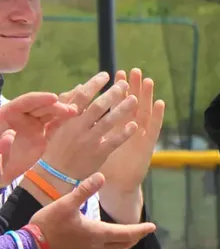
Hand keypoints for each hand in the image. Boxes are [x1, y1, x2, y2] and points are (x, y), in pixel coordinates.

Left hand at [0, 91, 77, 183]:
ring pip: (45, 113)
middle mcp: (17, 120)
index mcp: (3, 120)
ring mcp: (29, 127)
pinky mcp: (39, 135)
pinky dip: (61, 120)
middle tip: (71, 110)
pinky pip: (51, 124)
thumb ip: (0, 151)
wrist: (0, 174)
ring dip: (60, 110)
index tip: (54, 98)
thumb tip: (8, 136)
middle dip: (53, 105)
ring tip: (74, 112)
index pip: (19, 105)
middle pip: (35, 107)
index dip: (36, 100)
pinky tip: (72, 117)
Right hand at [28, 172, 156, 248]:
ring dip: (124, 246)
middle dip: (135, 238)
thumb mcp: (65, 204)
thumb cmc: (47, 225)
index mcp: (98, 234)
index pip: (127, 233)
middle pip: (124, 245)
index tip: (152, 227)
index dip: (141, 230)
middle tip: (144, 231)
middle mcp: (97, 248)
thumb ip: (84, 190)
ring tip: (129, 240)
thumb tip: (101, 176)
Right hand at [38, 73, 138, 190]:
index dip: (94, 84)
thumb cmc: (57, 147)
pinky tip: (135, 125)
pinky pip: (114, 141)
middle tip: (125, 83)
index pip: (81, 97)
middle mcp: (78, 128)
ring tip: (135, 98)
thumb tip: (81, 87)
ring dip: (122, 109)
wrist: (55, 174)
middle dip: (112, 94)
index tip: (106, 74)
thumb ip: (69, 107)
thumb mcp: (58, 125)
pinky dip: (124, 133)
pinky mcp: (98, 154)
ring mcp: (89, 141)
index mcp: (67, 120)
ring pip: (108, 122)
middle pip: (97, 107)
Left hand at [97, 69, 164, 221]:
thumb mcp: (88, 146)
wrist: (115, 186)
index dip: (115, 89)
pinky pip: (153, 129)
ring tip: (148, 80)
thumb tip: (72, 109)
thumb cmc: (100, 167)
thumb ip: (82, 129)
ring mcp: (140, 136)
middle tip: (133, 70)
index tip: (114, 74)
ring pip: (144, 111)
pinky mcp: (147, 146)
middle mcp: (129, 129)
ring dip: (147, 96)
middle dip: (132, 87)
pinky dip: (157, 116)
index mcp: (113, 128)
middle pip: (132, 103)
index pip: (115, 104)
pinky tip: (160, 103)